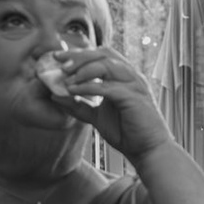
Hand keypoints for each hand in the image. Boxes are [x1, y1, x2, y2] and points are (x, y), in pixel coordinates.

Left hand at [46, 46, 172, 161]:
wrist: (148, 150)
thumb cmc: (127, 132)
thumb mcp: (96, 116)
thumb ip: (78, 106)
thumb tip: (55, 96)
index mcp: (124, 77)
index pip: (101, 55)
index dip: (80, 53)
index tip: (58, 57)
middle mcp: (131, 76)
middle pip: (104, 54)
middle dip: (79, 55)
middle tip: (59, 63)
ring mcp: (134, 85)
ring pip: (107, 65)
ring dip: (83, 69)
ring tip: (66, 78)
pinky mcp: (133, 98)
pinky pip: (108, 87)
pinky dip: (88, 86)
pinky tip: (74, 91)